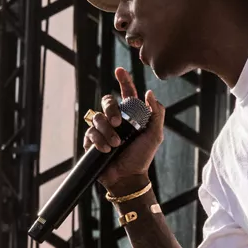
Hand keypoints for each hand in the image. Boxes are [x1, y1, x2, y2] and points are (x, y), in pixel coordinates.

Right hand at [83, 67, 164, 193]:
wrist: (128, 177)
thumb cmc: (142, 157)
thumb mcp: (155, 135)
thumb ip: (156, 114)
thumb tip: (149, 92)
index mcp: (131, 115)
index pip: (126, 92)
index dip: (123, 80)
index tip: (119, 70)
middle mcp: (115, 119)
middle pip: (107, 101)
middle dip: (111, 110)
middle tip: (118, 123)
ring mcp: (102, 129)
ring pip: (97, 117)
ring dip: (107, 131)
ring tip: (115, 144)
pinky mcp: (92, 140)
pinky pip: (90, 132)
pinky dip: (98, 140)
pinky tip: (106, 149)